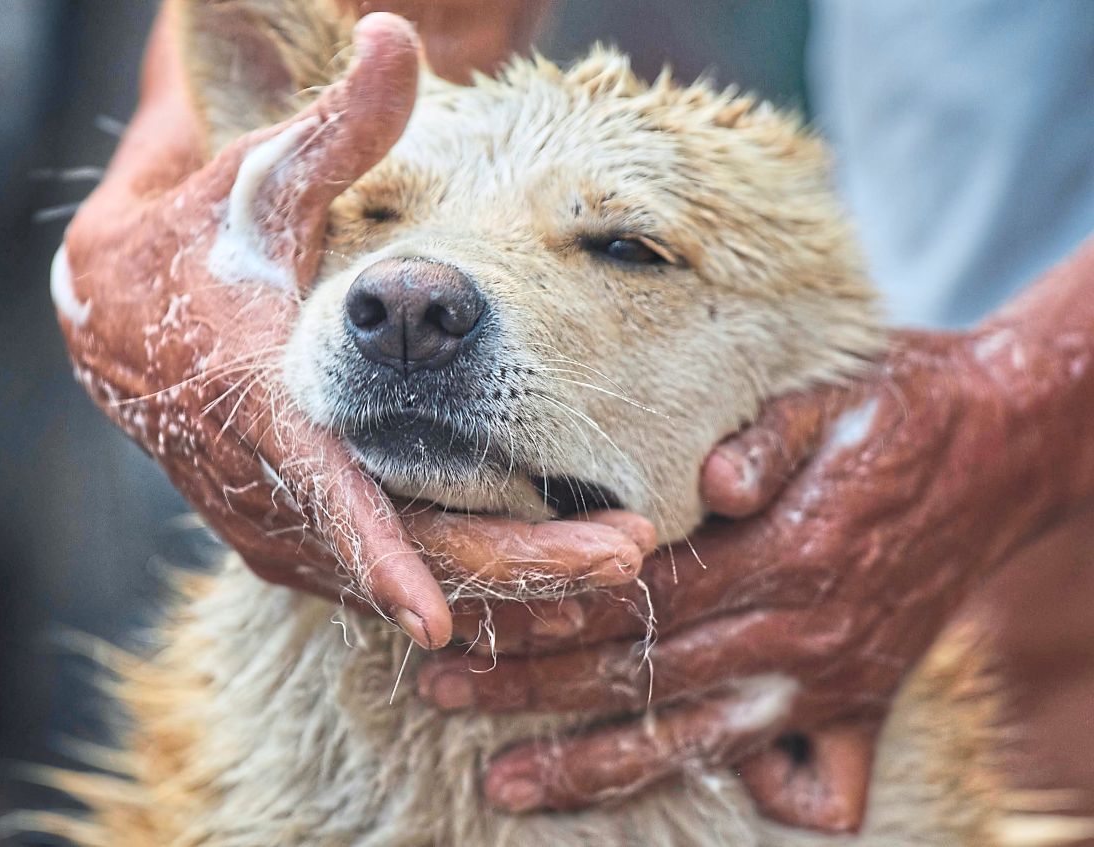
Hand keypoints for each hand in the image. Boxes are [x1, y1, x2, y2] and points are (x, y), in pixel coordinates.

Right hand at [57, 6, 646, 649]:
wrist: (125, 321)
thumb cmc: (200, 246)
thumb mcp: (256, 185)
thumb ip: (333, 130)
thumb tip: (396, 32)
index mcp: (257, 411)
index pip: (327, 501)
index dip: (383, 563)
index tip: (441, 621)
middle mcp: (270, 493)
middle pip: (402, 561)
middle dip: (516, 569)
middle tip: (627, 556)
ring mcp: (284, 530)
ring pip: (407, 582)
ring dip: (510, 584)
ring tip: (613, 564)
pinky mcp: (301, 542)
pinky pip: (396, 575)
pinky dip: (471, 581)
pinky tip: (549, 570)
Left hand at [419, 231, 1093, 830]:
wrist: (1004, 443)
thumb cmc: (898, 407)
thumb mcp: (831, 395)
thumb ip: (768, 438)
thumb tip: (715, 485)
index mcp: (783, 555)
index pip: (632, 600)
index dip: (544, 614)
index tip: (464, 620)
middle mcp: (800, 634)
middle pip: (640, 676)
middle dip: (530, 692)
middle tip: (441, 695)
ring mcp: (830, 681)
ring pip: (693, 742)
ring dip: (593, 767)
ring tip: (504, 785)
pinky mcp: (861, 702)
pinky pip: (800, 779)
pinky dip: (742, 790)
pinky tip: (671, 786)